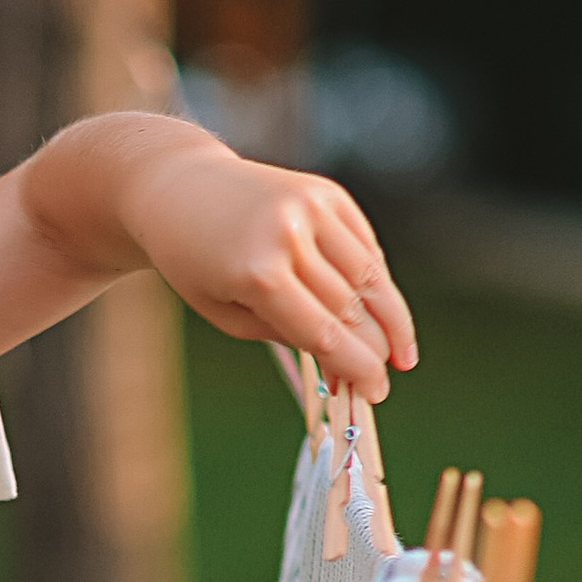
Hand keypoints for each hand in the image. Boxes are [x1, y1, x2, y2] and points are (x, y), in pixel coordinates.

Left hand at [121, 126, 415, 398]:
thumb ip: (286, 336)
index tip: (375, 393)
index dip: (358, 368)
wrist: (179, 188)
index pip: (326, 333)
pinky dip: (376, 279)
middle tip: (386, 381)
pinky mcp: (327, 193)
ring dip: (392, 318)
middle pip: (353, 307)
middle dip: (376, 350)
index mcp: (258, 275)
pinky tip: (382, 308)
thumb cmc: (195, 262)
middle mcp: (289, 236)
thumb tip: (346, 362)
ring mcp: (312, 208)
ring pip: (370, 275)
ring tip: (402, 351)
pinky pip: (364, 245)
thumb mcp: (225, 314)